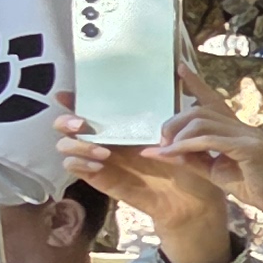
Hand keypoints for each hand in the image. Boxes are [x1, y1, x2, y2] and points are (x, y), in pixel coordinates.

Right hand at [54, 104, 233, 262]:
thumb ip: (180, 102)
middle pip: (65, 125)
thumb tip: (180, 66)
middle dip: (66, 121)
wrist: (197, 197)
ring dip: (77, 144)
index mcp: (122, 124)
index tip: (65, 93)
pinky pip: (74, 168)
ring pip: (65, 146)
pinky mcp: (102, 178)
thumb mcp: (187, 127)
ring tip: (104, 151)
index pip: (89, 107)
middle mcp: (106, 139)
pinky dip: (80, 163)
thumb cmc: (191, 159)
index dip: (72, 99)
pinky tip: (101, 163)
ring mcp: (100, 159)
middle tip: (83, 123)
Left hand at [148, 61, 262, 238]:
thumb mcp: (216, 173)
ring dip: (178, 135)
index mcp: (238, 130)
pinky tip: (172, 153)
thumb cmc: (257, 189)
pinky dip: (186, 146)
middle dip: (174, 123)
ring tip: (166, 150)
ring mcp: (248, 135)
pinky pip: (209, 140)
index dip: (197, 84)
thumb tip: (161, 151)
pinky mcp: (249, 147)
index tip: (180, 69)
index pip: (215, 101)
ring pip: (202, 122)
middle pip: (200, 111)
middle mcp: (244, 127)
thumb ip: (192, 159)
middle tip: (162, 143)